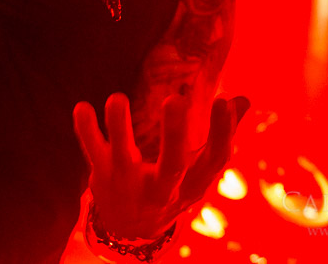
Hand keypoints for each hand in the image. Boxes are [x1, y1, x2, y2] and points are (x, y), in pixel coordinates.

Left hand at [73, 92, 248, 239]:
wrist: (130, 228)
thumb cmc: (171, 187)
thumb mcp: (198, 170)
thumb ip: (220, 134)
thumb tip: (245, 99)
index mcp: (192, 184)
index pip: (214, 161)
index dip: (222, 133)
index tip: (223, 99)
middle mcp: (162, 189)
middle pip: (172, 166)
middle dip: (173, 135)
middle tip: (174, 100)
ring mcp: (130, 185)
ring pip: (124, 159)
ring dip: (119, 129)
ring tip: (116, 98)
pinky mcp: (103, 177)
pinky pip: (93, 154)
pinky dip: (86, 131)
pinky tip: (82, 107)